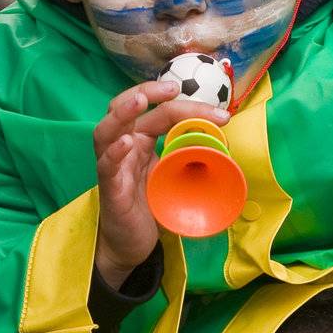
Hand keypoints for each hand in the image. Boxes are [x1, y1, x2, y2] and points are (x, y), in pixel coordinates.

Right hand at [93, 79, 229, 288]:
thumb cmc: (151, 208)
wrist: (131, 244)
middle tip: (174, 88)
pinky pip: (106, 166)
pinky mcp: (109, 189)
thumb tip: (225, 150)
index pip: (159, 112)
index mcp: (142, 140)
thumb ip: (191, 160)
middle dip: (151, 93)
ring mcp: (113, 166)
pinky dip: (115, 152)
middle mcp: (124, 146)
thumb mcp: (176, 178)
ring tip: (142, 101)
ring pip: (107, 130)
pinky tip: (126, 142)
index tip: (220, 112)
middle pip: (130, 109)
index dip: (187, 105)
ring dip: (123, 112)